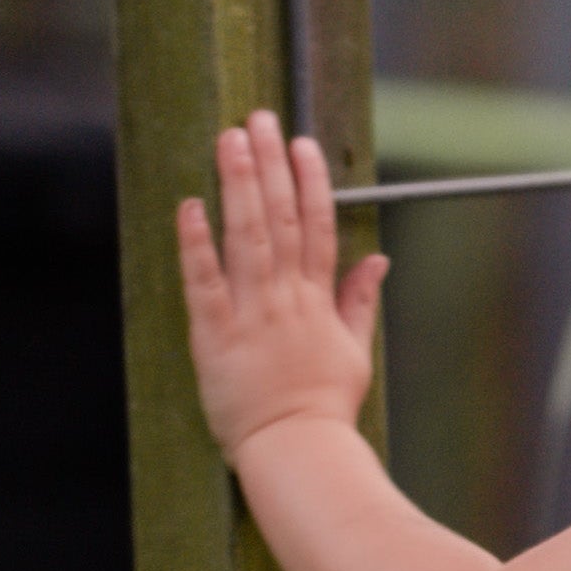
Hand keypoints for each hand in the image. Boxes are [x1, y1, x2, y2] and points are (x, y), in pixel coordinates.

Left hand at [176, 111, 386, 459]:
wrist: (298, 450)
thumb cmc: (325, 408)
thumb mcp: (356, 352)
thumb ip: (360, 302)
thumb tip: (379, 261)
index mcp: (318, 301)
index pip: (318, 227)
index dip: (310, 182)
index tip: (302, 144)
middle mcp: (286, 299)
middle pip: (280, 219)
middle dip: (269, 165)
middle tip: (258, 120)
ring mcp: (251, 315)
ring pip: (246, 238)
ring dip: (238, 186)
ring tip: (229, 141)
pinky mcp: (215, 336)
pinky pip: (203, 282)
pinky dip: (196, 244)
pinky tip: (191, 205)